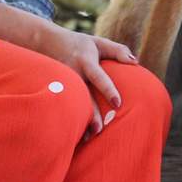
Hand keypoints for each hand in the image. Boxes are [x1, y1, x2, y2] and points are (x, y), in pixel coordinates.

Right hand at [35, 24, 137, 139]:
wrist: (45, 41)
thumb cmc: (80, 45)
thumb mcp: (99, 42)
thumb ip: (118, 51)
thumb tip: (136, 63)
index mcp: (86, 61)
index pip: (99, 77)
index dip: (108, 90)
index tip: (118, 104)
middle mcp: (73, 73)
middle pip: (83, 96)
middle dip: (91, 113)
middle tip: (99, 130)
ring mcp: (62, 83)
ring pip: (72, 104)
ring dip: (79, 121)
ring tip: (87, 139)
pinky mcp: (55, 89)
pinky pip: (63, 105)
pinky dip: (69, 118)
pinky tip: (73, 135)